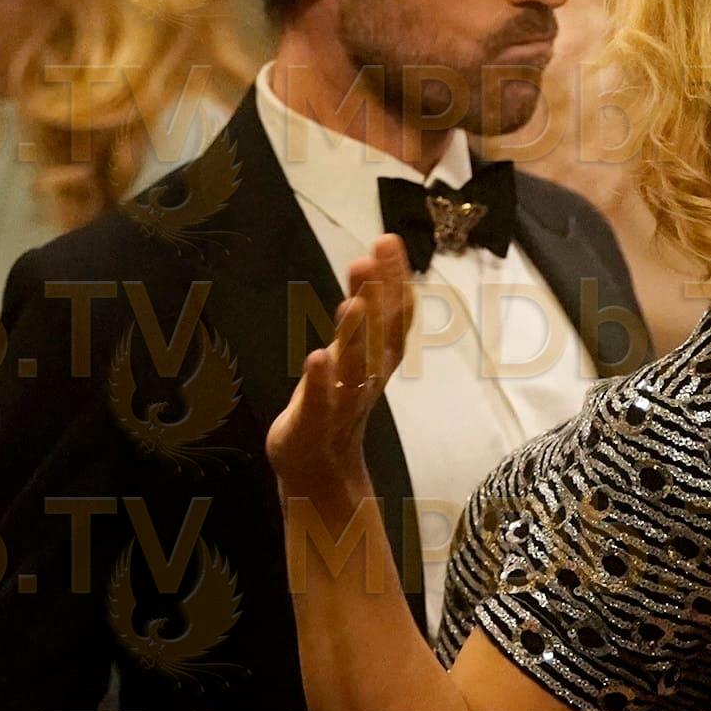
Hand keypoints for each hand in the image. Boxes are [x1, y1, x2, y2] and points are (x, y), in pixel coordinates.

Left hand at [266, 235, 413, 506]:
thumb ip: (366, 309)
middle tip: (378, 254)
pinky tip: (317, 358)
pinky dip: (322, 382)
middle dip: (381, 294)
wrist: (320, 470)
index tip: (389, 241)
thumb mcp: (353, 352)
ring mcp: (343, 401)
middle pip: (379, 333)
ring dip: (357, 335)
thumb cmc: (335, 402)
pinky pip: (322, 403)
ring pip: (355, 366)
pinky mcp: (314, 424)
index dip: (395, 279)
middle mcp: (367, 377)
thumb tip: (374, 257)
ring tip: (355, 301)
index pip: (392, 313)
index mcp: (377, 359)